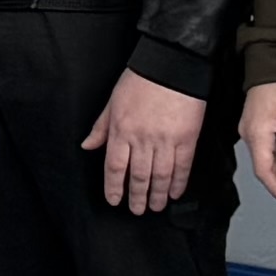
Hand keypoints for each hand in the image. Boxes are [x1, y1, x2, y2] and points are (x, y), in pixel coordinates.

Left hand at [80, 68, 208, 217]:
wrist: (171, 65)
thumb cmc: (140, 80)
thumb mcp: (112, 102)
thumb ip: (101, 127)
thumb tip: (88, 145)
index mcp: (121, 130)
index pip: (115, 167)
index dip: (114, 187)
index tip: (114, 200)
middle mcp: (142, 139)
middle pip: (138, 176)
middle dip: (137, 197)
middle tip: (137, 210)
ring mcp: (166, 140)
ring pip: (160, 176)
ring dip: (157, 195)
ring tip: (155, 206)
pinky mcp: (187, 138)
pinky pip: (182, 166)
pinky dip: (178, 182)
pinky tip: (174, 192)